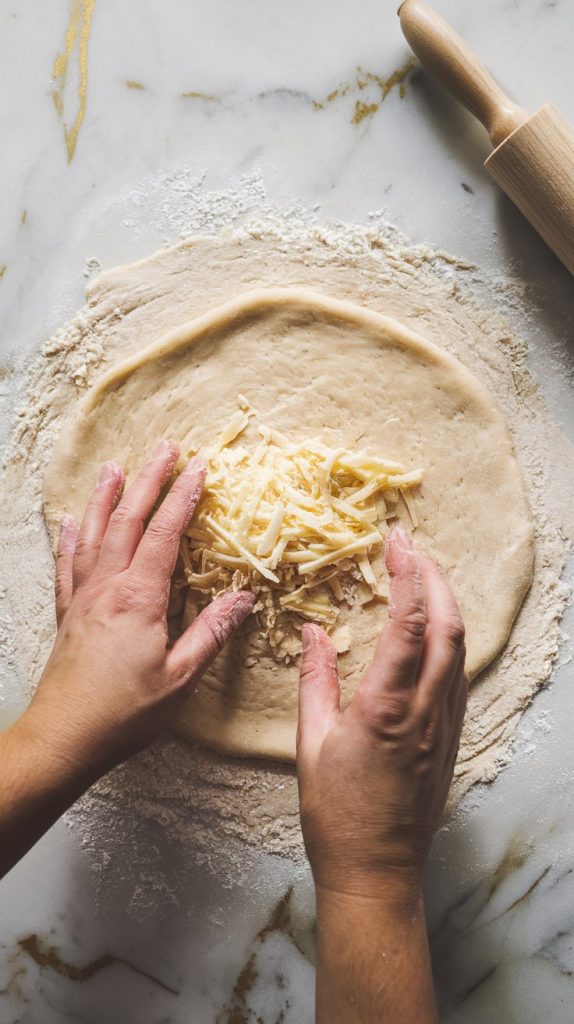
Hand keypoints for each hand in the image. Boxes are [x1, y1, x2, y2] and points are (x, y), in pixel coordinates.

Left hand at [20, 440, 254, 779]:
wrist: (63, 737)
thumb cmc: (124, 713)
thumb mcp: (179, 678)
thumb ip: (210, 634)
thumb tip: (243, 597)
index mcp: (138, 599)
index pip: (165, 534)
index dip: (182, 497)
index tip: (199, 466)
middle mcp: (106, 588)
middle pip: (128, 521)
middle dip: (148, 480)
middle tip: (164, 446)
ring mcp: (82, 598)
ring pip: (94, 534)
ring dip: (107, 497)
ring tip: (114, 466)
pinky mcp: (67, 614)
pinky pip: (67, 566)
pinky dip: (70, 539)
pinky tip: (70, 522)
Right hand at [297, 526, 466, 903]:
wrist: (377, 872)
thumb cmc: (336, 814)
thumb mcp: (310, 743)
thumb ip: (315, 680)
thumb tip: (311, 631)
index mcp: (386, 709)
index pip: (409, 625)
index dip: (408, 576)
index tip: (397, 542)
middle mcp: (425, 712)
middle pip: (449, 628)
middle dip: (435, 578)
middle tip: (411, 547)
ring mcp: (445, 725)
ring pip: (459, 650)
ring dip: (446, 605)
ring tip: (422, 576)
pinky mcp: (451, 738)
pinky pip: (458, 676)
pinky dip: (448, 640)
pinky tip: (431, 631)